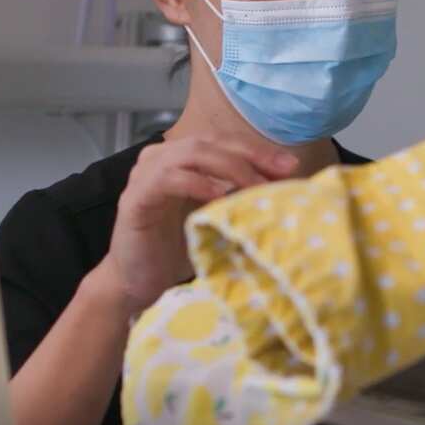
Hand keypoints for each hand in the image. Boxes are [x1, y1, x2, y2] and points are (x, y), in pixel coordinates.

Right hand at [98, 136, 298, 316]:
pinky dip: (197, 183)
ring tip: (256, 185)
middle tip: (282, 171)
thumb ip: (238, 196)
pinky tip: (220, 195)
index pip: (224, 142)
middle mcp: (160, 158)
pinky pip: (167, 179)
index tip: (290, 166)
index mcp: (180, 158)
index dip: (258, 150)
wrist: (136, 283)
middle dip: (250, 155)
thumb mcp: (215, 216)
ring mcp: (144, 175)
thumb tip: (284, 184)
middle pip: (211, 142)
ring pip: (192, 153)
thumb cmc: (177, 250)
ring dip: (229, 166)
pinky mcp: (134, 198)